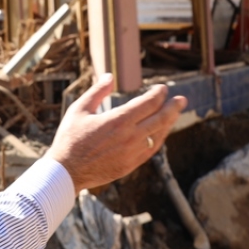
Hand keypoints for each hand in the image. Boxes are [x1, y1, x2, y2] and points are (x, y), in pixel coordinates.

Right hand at [45, 73, 186, 194]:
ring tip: (174, 113)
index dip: (158, 94)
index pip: (148, 103)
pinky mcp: (131, 165)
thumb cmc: (70, 138)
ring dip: (169, 122)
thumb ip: (97, 91)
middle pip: (160, 118)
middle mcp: (129, 137)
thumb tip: (110, 76)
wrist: (67, 172)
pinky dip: (159, 138)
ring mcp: (132, 153)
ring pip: (159, 135)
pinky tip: (161, 132)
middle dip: (173, 106)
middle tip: (181, 99)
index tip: (162, 88)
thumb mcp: (79, 109)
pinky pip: (151, 149)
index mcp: (117, 120)